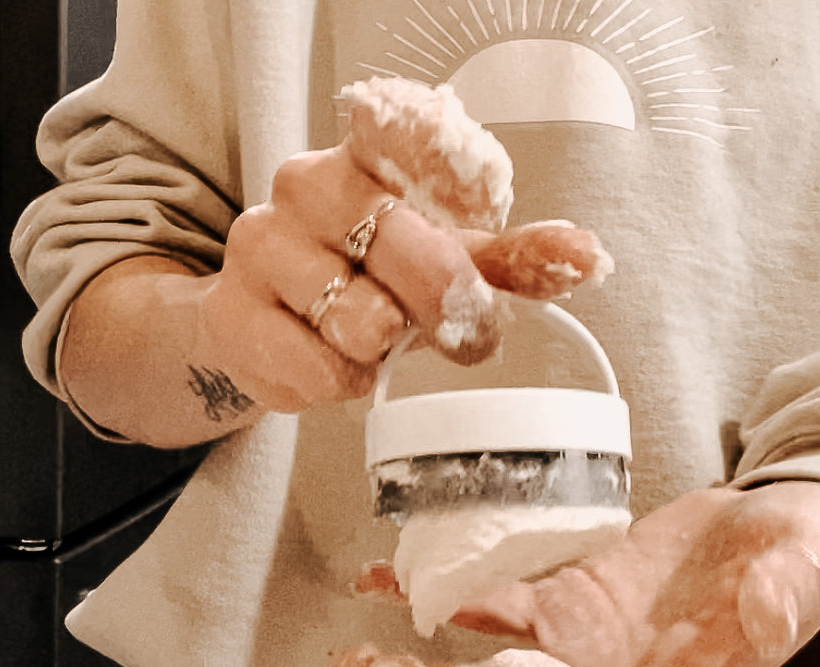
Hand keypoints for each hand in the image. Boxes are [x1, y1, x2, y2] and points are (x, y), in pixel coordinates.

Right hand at [60, 77, 608, 444]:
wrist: (262, 325)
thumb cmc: (366, 283)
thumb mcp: (441, 260)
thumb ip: (510, 259)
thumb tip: (588, 258)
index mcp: (362, 154)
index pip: (406, 130)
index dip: (455, 175)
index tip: (481, 211)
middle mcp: (303, 185)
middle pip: (410, 254)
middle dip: (447, 310)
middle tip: (460, 333)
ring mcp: (259, 248)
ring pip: (361, 323)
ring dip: (382, 352)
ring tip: (371, 341)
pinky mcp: (232, 316)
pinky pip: (317, 371)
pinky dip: (340, 384)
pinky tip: (330, 363)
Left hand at [332, 482, 819, 666]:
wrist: (765, 538)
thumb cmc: (796, 559)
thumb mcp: (810, 565)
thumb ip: (792, 591)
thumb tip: (771, 610)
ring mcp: (576, 654)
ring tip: (355, 661)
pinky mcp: (555, 607)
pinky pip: (486, 612)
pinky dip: (435, 600)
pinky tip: (381, 579)